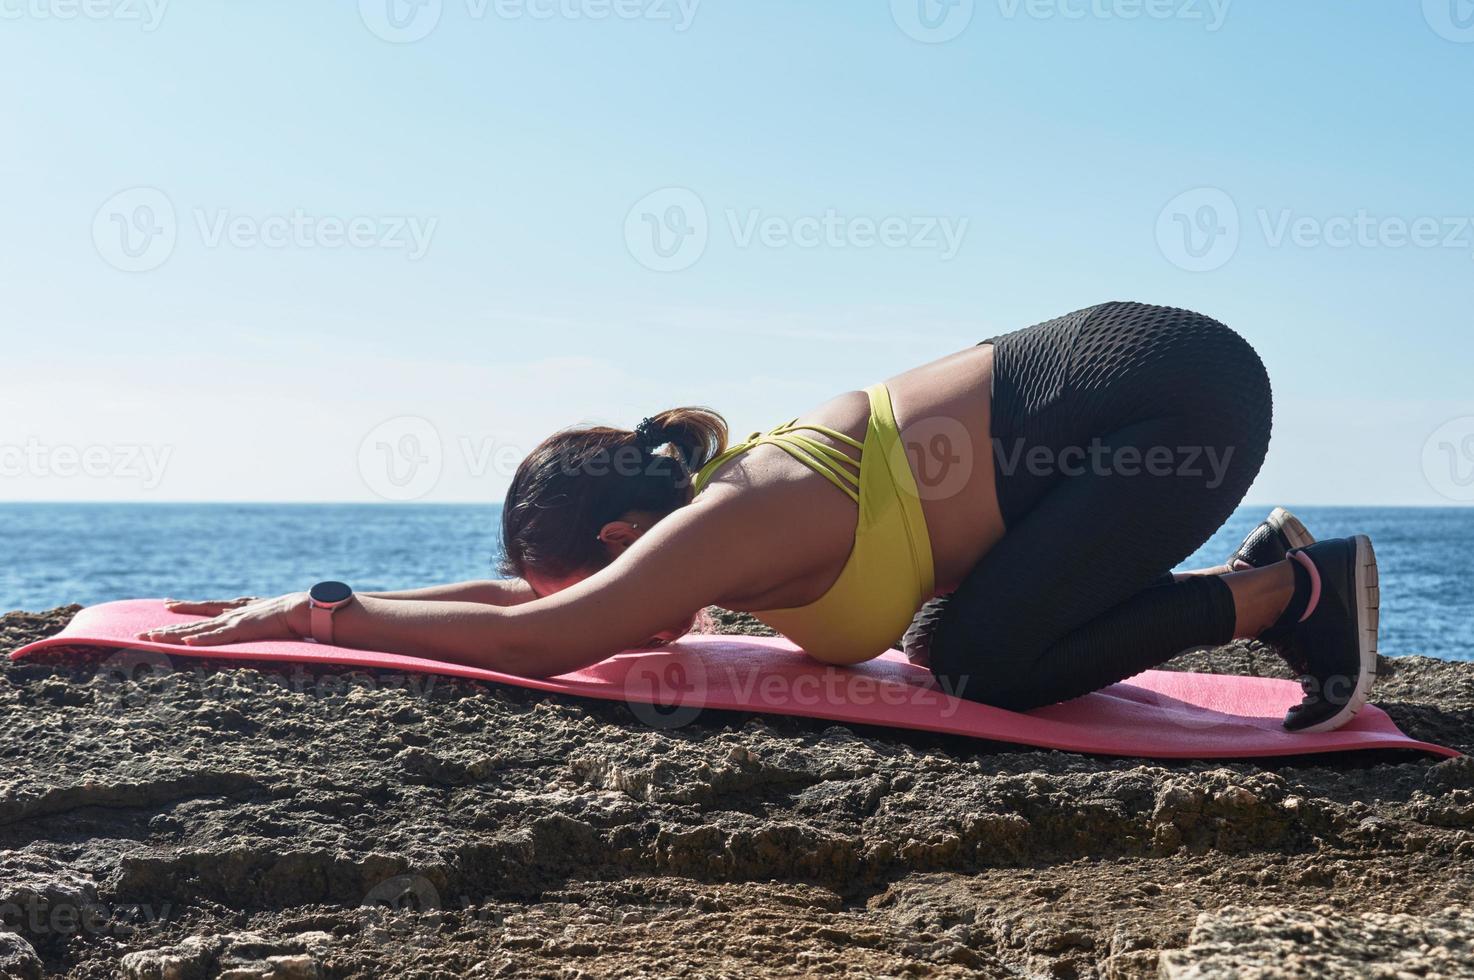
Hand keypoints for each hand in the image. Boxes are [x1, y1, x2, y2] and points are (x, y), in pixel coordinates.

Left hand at [139, 593, 308, 645]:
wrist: (302, 608)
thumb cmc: (291, 614)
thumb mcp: (272, 615)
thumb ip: (264, 619)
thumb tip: (267, 622)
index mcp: (237, 609)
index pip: (205, 608)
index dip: (185, 606)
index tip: (168, 604)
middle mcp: (229, 614)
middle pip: (191, 621)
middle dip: (165, 627)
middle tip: (141, 632)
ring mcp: (233, 622)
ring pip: (196, 630)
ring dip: (172, 635)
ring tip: (151, 638)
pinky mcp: (241, 630)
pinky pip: (217, 638)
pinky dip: (201, 640)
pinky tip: (185, 643)